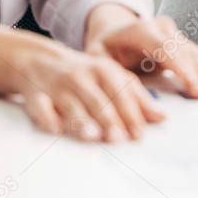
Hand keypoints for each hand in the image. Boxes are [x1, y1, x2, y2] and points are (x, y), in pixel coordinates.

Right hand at [15, 40, 165, 142]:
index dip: (131, 113)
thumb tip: (162, 118)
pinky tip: (56, 128)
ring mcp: (58, 86)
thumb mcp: (113, 78)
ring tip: (92, 135)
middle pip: (98, 100)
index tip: (139, 133)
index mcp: (105, 70)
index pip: (121, 93)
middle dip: (109, 119)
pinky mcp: (36, 95)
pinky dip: (48, 117)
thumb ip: (137, 98)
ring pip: (71, 104)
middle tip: (119, 138)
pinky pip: (40, 106)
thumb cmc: (86, 74)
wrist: (41, 60)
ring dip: (81, 120)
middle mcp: (82, 76)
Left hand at [86, 15, 197, 98]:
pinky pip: (197, 53)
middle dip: (196, 74)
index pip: (165, 47)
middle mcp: (161, 28)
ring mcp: (174, 33)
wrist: (113, 34)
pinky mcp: (181, 41)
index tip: (192, 87)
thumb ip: (113, 78)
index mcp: (140, 31)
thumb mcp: (97, 61)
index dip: (181, 67)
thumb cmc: (104, 50)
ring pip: (194, 52)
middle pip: (184, 51)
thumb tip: (130, 102)